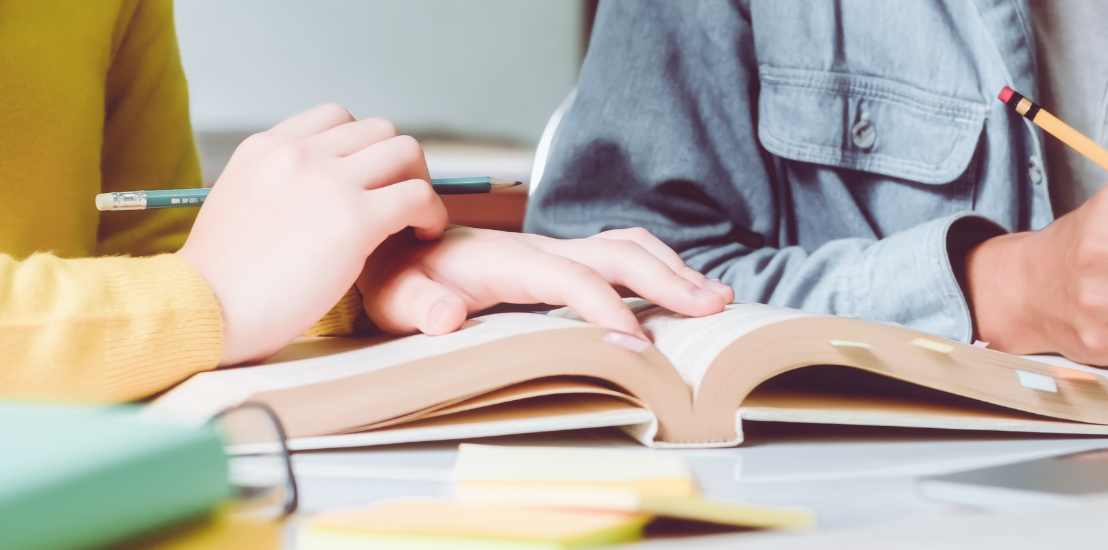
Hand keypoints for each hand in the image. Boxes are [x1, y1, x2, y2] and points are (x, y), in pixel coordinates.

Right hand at [178, 104, 446, 365]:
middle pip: (379, 130)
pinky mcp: (355, 219)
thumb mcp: (237, 203)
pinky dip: (430, 214)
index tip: (368, 180)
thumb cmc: (219, 278)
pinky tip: (421, 236)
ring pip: (406, 152)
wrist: (204, 309)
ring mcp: (329, 182)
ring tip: (414, 220)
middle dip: (398, 164)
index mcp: (267, 146)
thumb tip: (306, 194)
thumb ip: (274, 185)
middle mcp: (299, 153)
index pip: (336, 117)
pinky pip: (418, 197)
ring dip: (418, 183)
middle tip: (399, 202)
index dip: (363, 147)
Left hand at [358, 227, 734, 337]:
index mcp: (506, 259)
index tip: (636, 344)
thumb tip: (449, 316)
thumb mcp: (392, 297)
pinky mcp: (559, 262)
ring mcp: (553, 253)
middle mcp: (539, 249)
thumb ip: (418, 305)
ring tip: (716, 299)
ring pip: (627, 248)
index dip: (604, 307)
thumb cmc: (396, 278)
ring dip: (673, 271)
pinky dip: (659, 269)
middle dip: (668, 280)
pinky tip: (681, 291)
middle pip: (618, 253)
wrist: (391, 247)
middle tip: (714, 308)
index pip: (569, 278)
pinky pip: (619, 257)